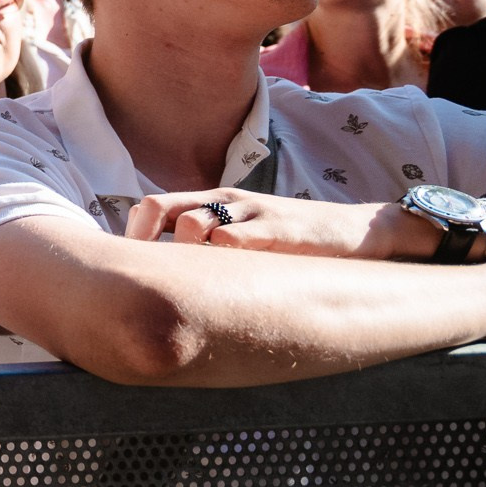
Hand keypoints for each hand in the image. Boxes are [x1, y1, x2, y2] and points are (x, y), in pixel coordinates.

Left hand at [124, 188, 430, 257]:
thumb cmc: (292, 238)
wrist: (357, 231)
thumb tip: (165, 276)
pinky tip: (220, 285)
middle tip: (145, 280)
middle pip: (163, 211)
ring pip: (194, 226)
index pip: (153, 206)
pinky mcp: (278, 231)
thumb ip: (209, 245)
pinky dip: (218, 260)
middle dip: (144, 245)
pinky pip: (234, 241)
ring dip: (182, 255)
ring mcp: (251, 214)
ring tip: (185, 285)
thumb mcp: (246, 232)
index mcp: (212, 201)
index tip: (129, 268)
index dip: (133, 234)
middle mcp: (226, 201)